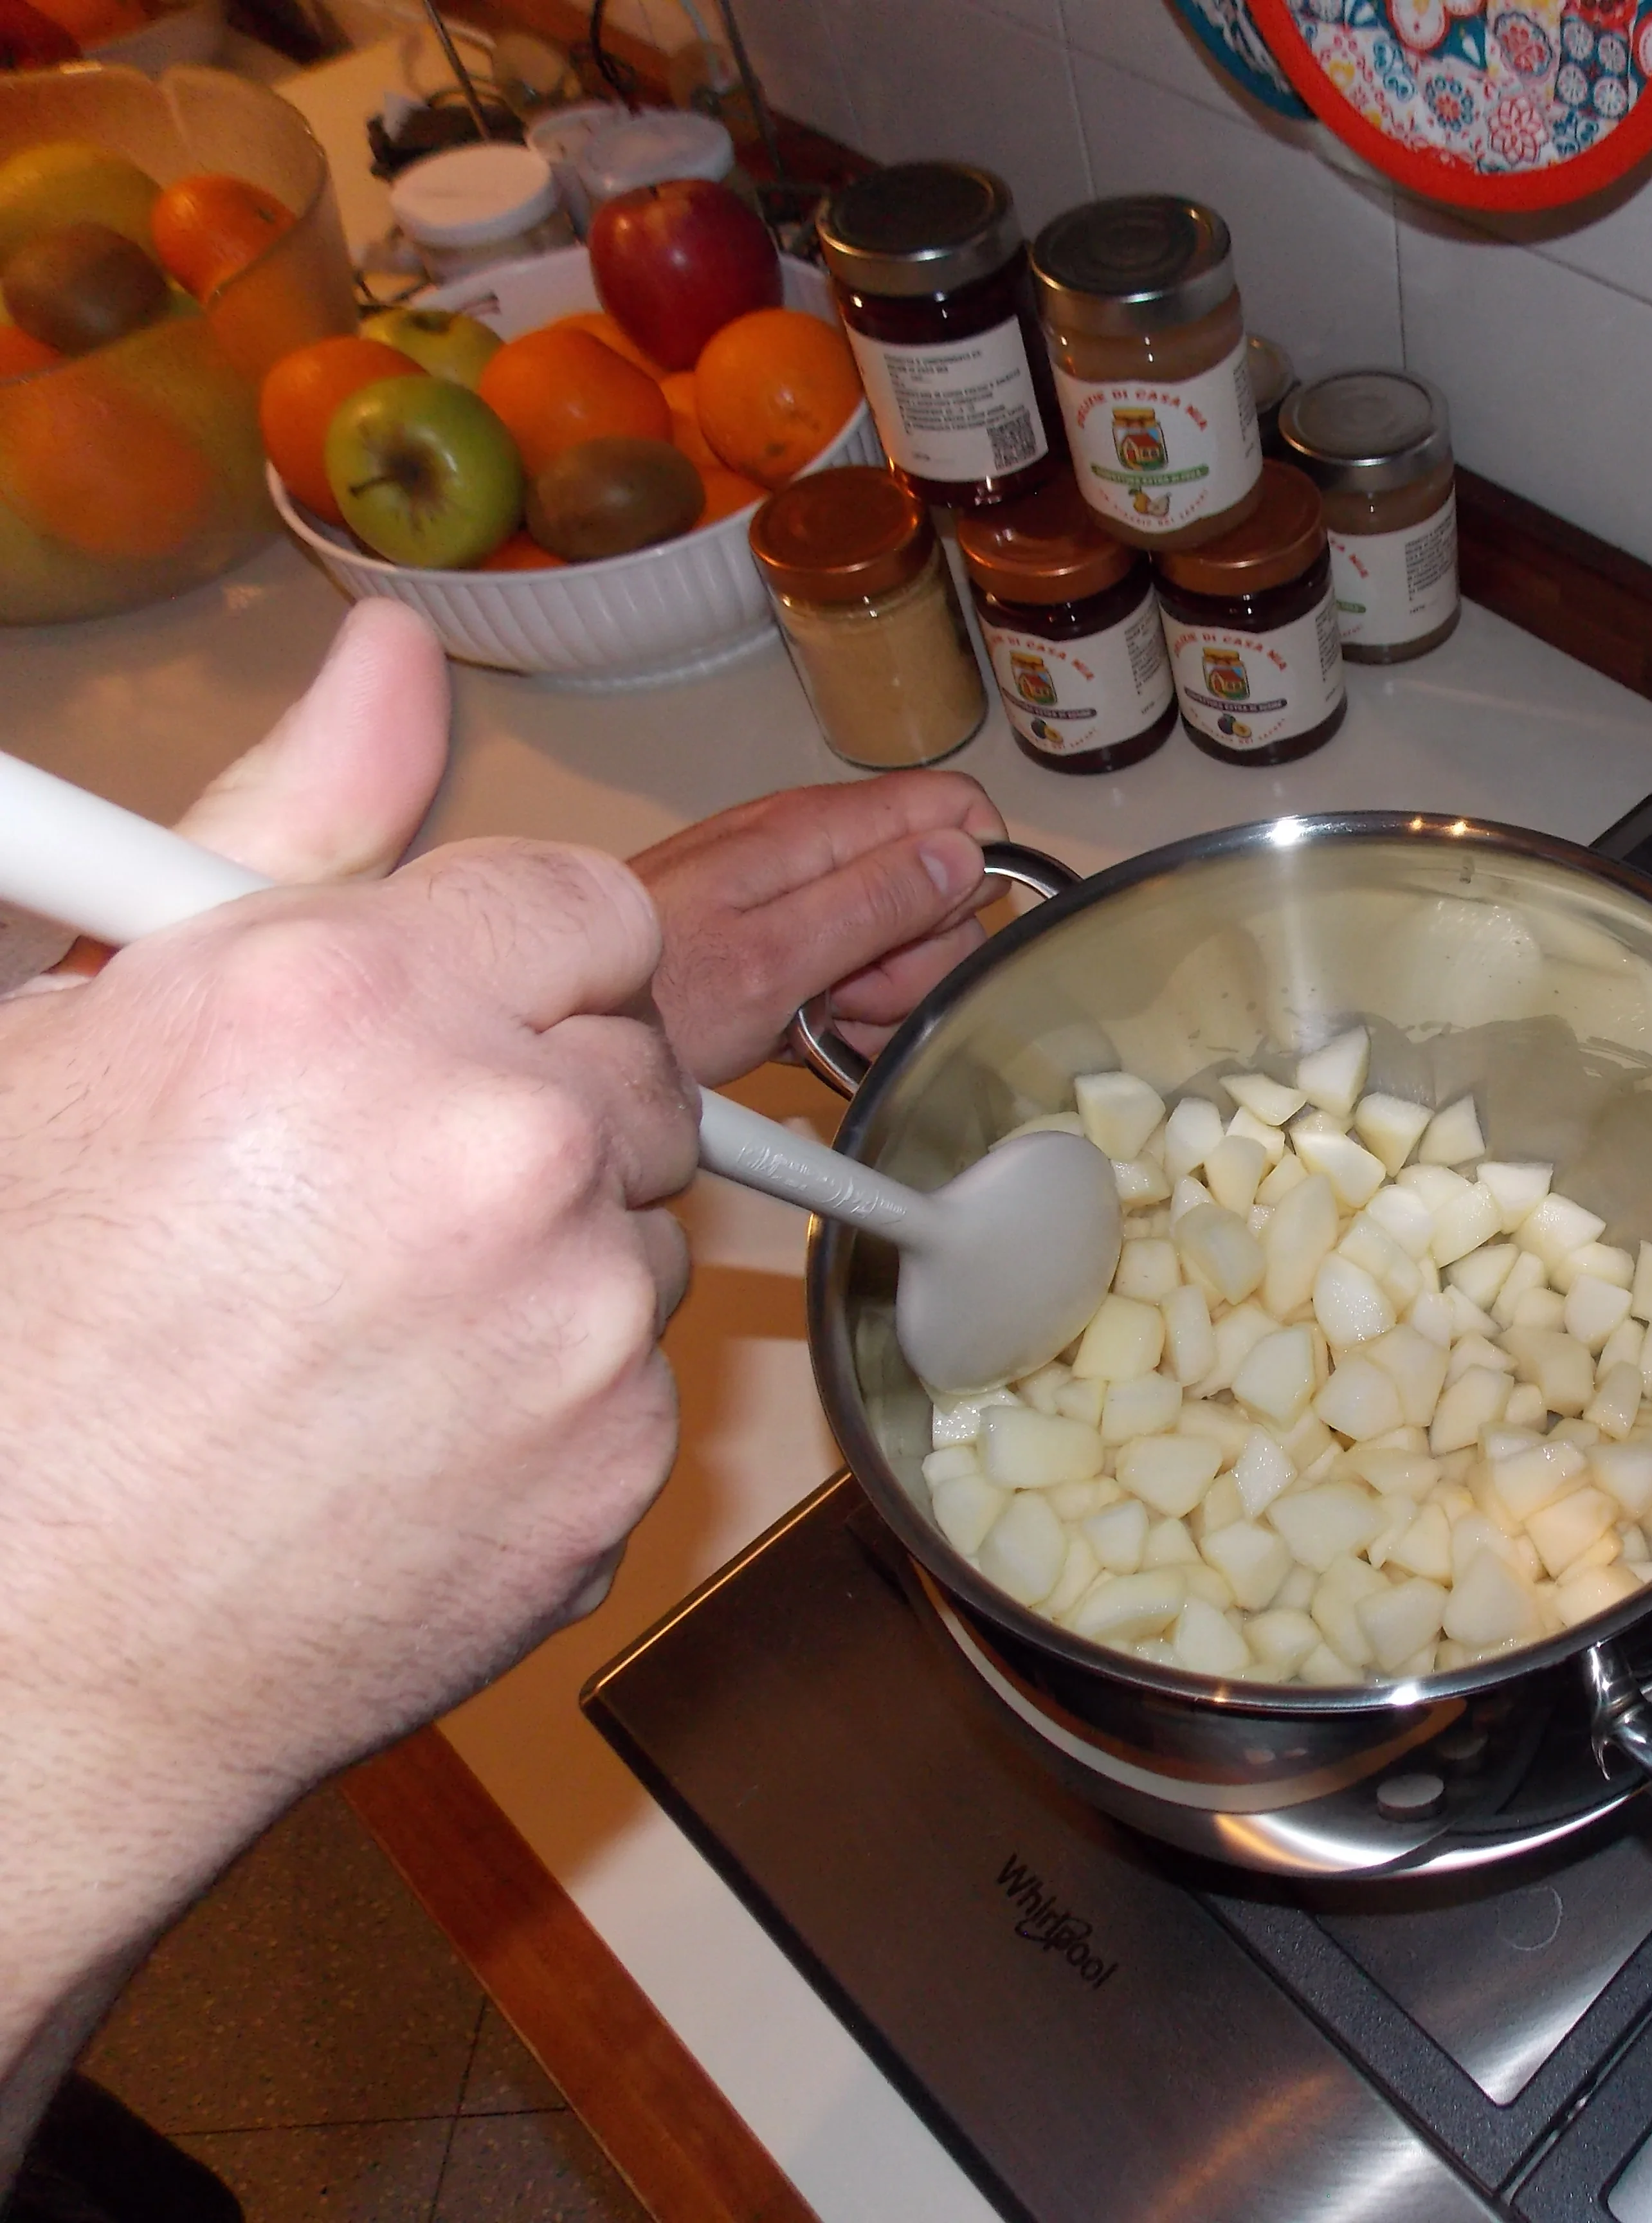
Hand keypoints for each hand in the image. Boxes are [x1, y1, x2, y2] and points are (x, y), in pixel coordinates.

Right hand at [0, 605, 695, 2135]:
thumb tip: (397, 662)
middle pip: (640, 1064)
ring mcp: (582, 1308)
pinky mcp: (626, 1456)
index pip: (596, 906)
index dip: (522, 970)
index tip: (457, 1024)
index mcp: (355, 994)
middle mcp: (501, 1135)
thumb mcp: (91, 1028)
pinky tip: (399, 1429)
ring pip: (643, 1219)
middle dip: (539, 1104)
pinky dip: (554, 1389)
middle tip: (366, 1196)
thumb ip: (289, 829)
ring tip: (354, 1325)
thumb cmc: (19, 1332)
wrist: (15, 1648)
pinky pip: (637, 1366)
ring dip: (548, 1248)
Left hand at [628, 771, 1008, 1087]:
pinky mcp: (784, 923)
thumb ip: (874, 902)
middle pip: (940, 881)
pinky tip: (811, 1029)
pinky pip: (859, 955)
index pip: (955, 809)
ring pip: (906, 928)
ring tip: (822, 1020)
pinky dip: (853, 1004)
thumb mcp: (775, 963)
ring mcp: (798, 882)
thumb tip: (964, 854)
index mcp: (817, 828)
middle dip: (919, 956)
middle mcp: (814, 840)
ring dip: (887, 992)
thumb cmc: (656, 1000)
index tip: (923, 943)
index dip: (968, 881)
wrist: (564, 1026)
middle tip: (853, 997)